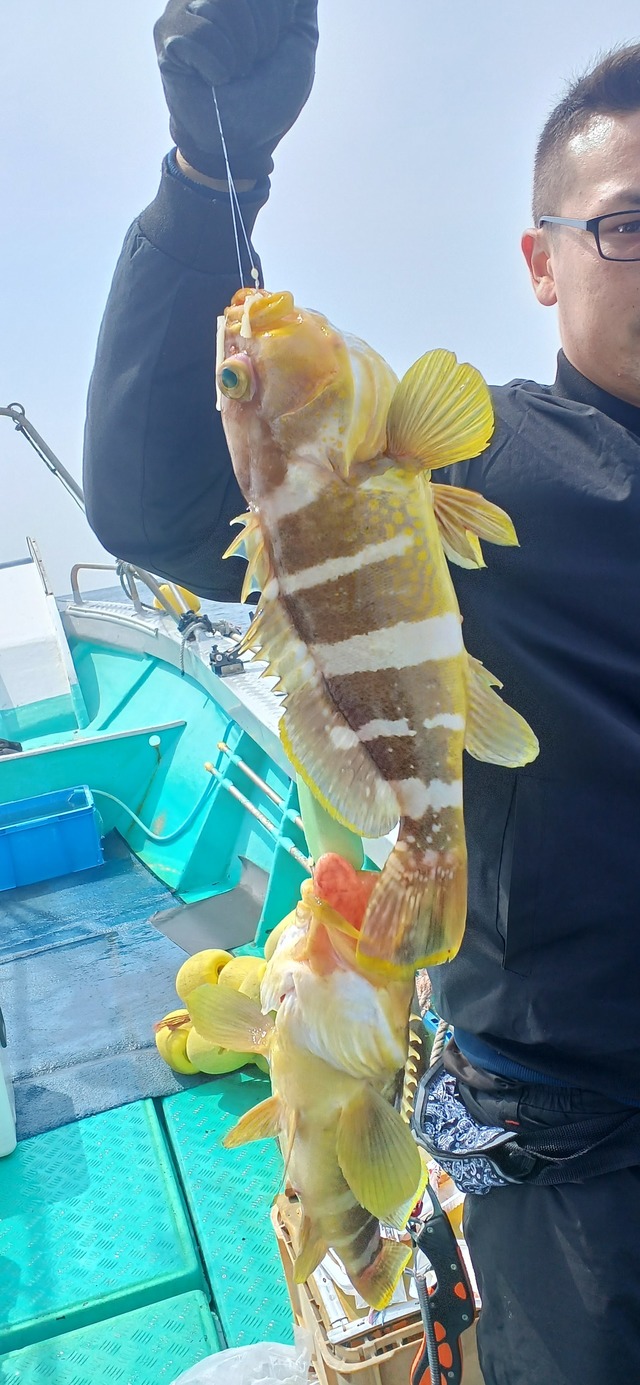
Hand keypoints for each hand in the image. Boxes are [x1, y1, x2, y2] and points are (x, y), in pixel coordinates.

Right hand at [154, 0, 318, 181]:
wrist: (247, 140)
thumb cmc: (270, 94)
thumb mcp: (299, 39)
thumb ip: (298, 4)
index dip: (275, 20)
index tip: (270, 50)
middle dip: (258, 38)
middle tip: (250, 67)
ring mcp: (182, 12)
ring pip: (217, 8)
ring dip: (238, 54)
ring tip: (233, 74)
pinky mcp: (167, 40)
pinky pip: (198, 34)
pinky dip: (217, 66)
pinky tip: (215, 81)